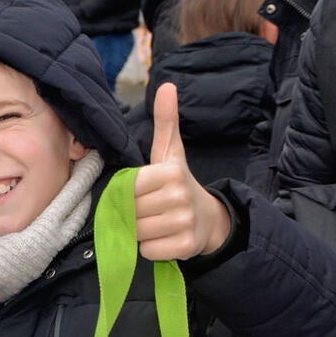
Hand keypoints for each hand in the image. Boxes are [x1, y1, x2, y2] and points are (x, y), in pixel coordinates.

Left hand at [134, 84, 230, 259]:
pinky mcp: (186, 246)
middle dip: (132, 213)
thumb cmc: (177, 184)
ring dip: (139, 232)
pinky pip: (148, 250)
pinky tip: (163, 238)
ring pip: (137, 232)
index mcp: (170, 172)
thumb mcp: (170, 152)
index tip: (142, 192)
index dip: (128, 193)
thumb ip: (165, 122)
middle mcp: (179, 196)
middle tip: (148, 210)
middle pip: (129, 211)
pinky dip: (150, 248)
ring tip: (156, 223)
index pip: (128, 188)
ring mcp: (184, 223)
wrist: (207, 219)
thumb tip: (167, 86)